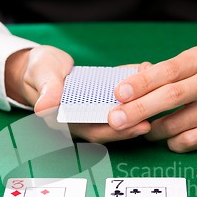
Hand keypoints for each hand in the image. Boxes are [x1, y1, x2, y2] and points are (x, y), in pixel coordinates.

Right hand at [5, 47, 149, 142]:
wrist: (43, 65)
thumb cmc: (39, 71)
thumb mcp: (41, 75)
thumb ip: (47, 90)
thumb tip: (45, 107)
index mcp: (68, 120)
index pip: (92, 131)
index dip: (113, 131)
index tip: (132, 127)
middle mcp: (84, 119)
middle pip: (110, 128)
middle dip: (130, 127)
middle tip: (149, 122)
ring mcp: (95, 110)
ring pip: (118, 115)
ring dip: (136, 111)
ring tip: (156, 103)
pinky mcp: (102, 99)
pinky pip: (121, 100)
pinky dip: (135, 92)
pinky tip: (149, 79)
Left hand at [108, 46, 196, 152]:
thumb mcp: (196, 61)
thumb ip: (166, 71)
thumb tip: (129, 84)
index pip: (167, 71)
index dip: (141, 83)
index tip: (119, 93)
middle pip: (170, 97)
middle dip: (138, 109)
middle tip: (116, 119)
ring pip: (177, 123)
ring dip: (153, 130)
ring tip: (142, 128)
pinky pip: (190, 141)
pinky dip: (172, 142)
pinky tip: (167, 138)